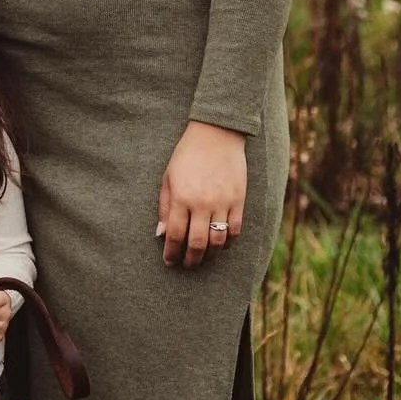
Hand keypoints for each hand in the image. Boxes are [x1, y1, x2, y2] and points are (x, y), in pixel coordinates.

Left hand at [157, 121, 246, 268]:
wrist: (216, 134)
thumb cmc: (187, 155)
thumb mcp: (168, 178)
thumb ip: (165, 208)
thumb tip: (161, 235)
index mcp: (181, 198)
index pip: (175, 236)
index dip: (171, 253)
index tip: (169, 261)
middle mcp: (202, 203)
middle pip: (197, 244)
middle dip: (190, 260)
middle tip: (186, 265)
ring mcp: (223, 203)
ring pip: (217, 241)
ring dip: (209, 255)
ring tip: (203, 258)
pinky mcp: (239, 200)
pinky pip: (235, 230)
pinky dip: (228, 242)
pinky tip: (221, 245)